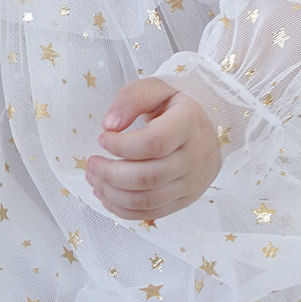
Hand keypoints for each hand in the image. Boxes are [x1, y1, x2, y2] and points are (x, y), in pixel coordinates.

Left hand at [86, 76, 219, 220]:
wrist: (210, 125)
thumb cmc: (178, 105)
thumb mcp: (157, 88)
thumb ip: (131, 98)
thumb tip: (109, 125)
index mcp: (188, 125)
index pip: (154, 143)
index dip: (122, 145)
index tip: (103, 137)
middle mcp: (194, 158)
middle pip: (148, 177)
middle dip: (110, 174)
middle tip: (91, 163)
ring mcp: (191, 184)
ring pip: (147, 201)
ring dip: (112, 194)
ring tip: (94, 178)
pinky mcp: (185, 200)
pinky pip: (152, 213)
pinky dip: (124, 209)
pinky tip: (107, 195)